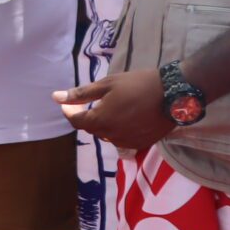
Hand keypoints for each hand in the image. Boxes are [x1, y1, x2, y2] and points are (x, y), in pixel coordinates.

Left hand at [56, 67, 175, 152]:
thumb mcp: (107, 84)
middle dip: (87, 116)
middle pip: (91, 128)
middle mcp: (111, 136)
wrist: (174, 93)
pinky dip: (119, 129)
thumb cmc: (138, 84)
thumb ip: (81, 94)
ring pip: (106, 135)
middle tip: (92, 102)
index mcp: (100, 121)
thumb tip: (55, 97)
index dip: (70, 112)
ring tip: (112, 107)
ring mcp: (127, 142)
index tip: (69, 103)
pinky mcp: (141, 144)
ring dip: (104, 124)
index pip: (76, 121)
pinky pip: (122, 139)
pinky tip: (126, 117)